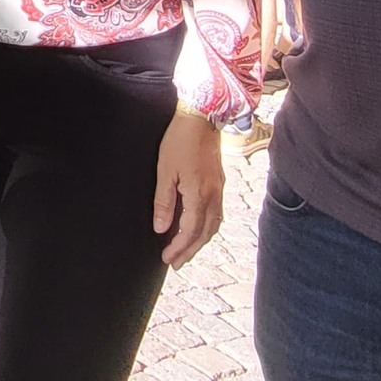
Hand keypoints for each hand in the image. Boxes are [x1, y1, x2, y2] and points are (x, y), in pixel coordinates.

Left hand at [153, 109, 223, 267]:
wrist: (202, 117)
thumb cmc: (179, 140)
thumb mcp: (165, 170)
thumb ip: (164, 201)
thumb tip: (161, 228)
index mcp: (199, 194)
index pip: (190, 230)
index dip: (179, 247)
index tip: (167, 258)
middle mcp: (213, 195)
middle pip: (204, 233)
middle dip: (190, 250)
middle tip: (176, 263)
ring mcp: (219, 189)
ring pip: (214, 225)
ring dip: (201, 241)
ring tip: (187, 251)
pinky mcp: (220, 183)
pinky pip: (217, 213)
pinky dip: (208, 227)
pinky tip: (200, 228)